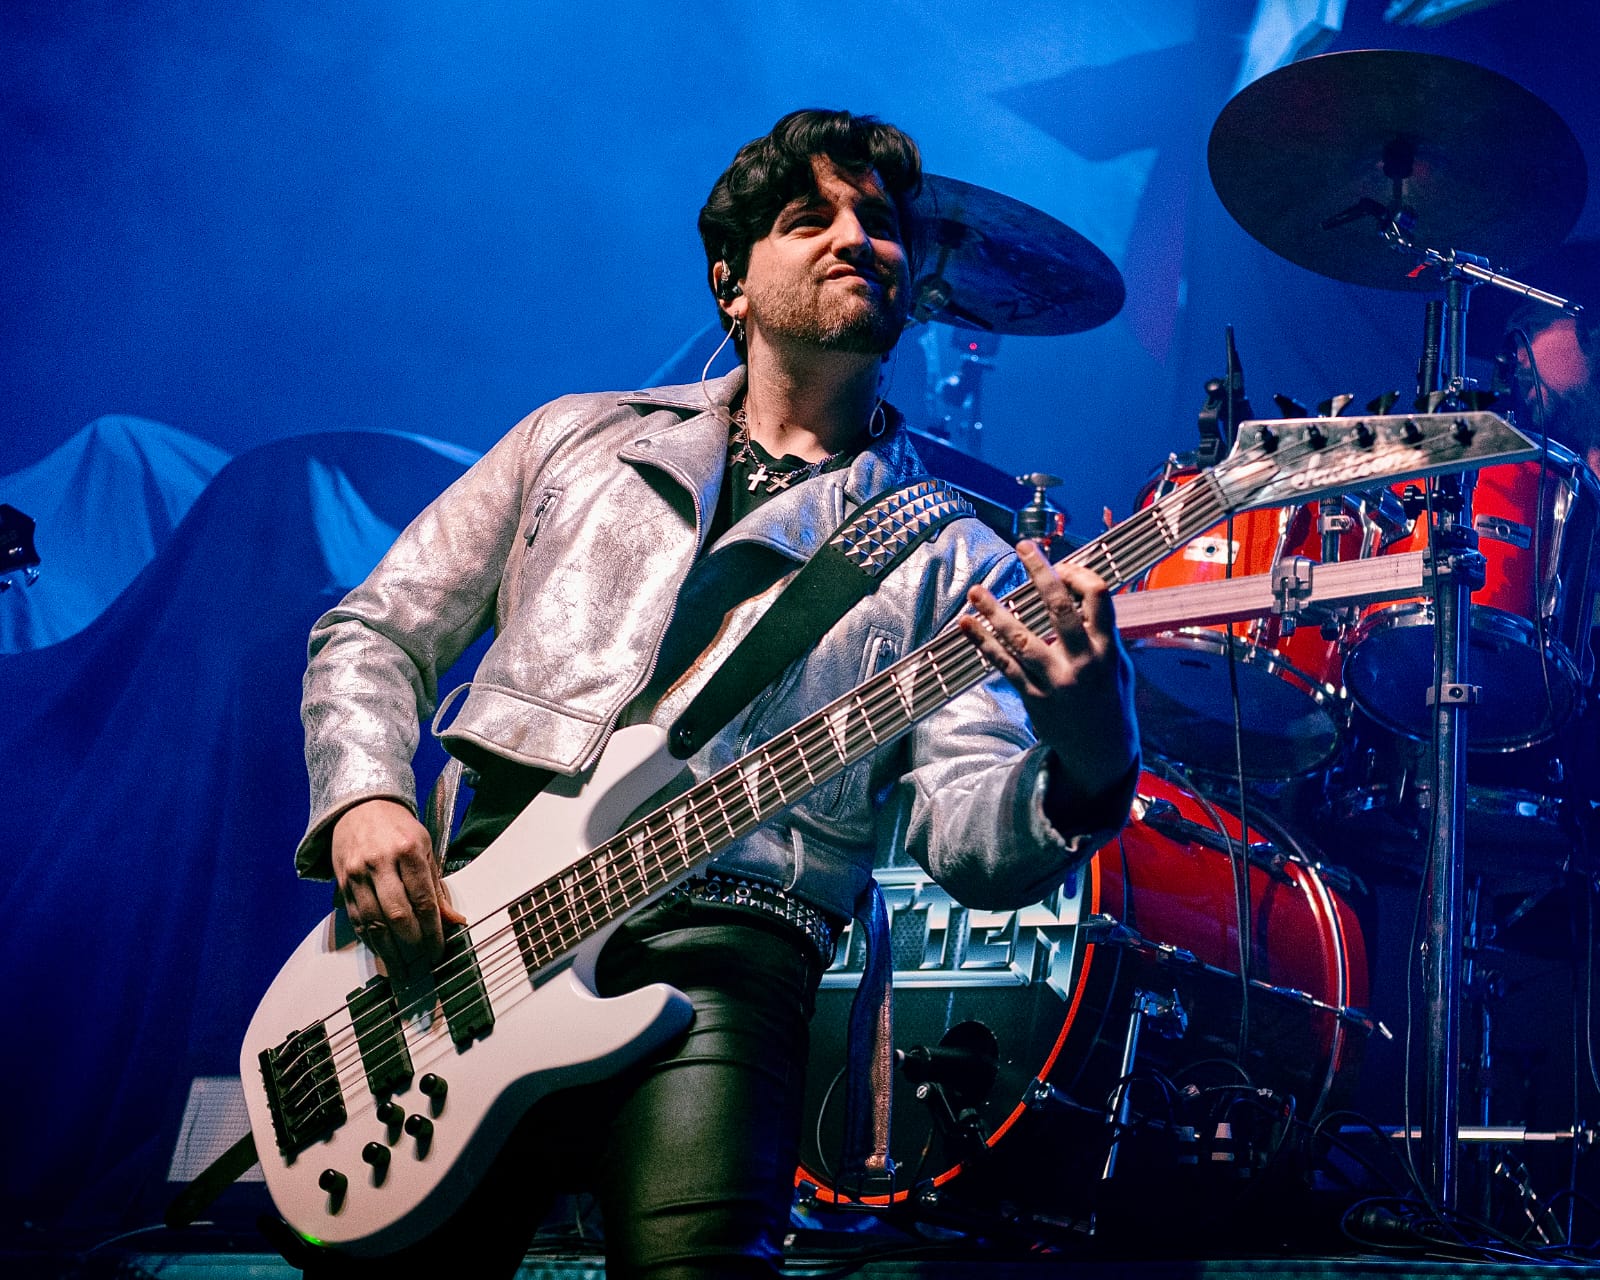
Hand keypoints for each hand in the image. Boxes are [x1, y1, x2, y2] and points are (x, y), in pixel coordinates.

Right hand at [331, 798, 465, 977]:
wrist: (359, 807)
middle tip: (423, 963)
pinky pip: (357, 920)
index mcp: (407, 850)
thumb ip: (436, 887)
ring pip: (373, 922)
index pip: (423, 900)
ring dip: (389, 951)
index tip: (439, 949)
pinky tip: (383, 952)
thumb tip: (453, 920)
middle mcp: (380, 863)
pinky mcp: (342, 884)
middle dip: (412, 945)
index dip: (432, 931)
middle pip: (397, 915)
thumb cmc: (397, 828)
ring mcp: (357, 874)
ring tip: (403, 970)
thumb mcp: (425, 848)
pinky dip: (371, 940)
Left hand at [956, 540, 1137, 797]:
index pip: (1099, 598)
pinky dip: (982, 643)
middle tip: (1023, 547)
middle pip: (1059, 609)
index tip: (1064, 564)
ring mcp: (1055, 681)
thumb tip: (1078, 593)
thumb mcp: (1119, 666)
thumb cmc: (1111, 700)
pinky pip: (1003, 665)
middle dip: (1041, 572)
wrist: (1101, 753)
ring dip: (995, 611)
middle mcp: (1082, 662)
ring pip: (1020, 638)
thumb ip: (1101, 633)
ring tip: (975, 590)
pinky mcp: (1033, 697)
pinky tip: (966, 625)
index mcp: (1108, 650)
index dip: (1080, 573)